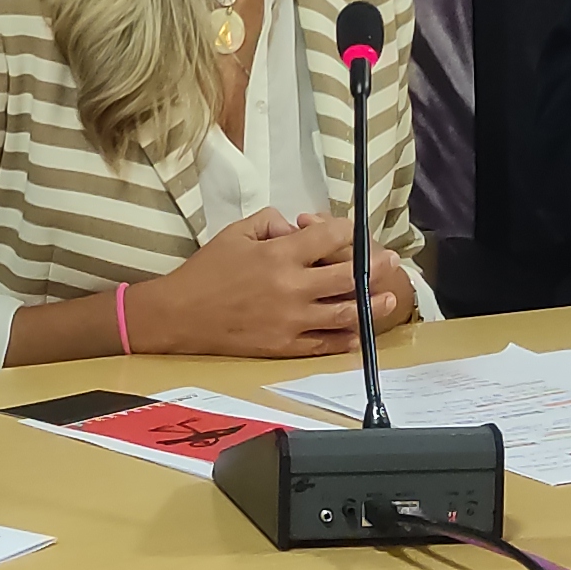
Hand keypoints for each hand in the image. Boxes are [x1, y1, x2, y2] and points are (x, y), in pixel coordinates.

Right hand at [137, 209, 366, 355]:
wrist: (179, 316)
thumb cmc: (206, 271)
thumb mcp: (235, 233)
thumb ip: (269, 223)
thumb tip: (294, 226)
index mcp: (279, 255)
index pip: (328, 238)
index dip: (349, 231)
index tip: (358, 230)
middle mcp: (292, 287)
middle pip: (347, 276)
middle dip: (374, 266)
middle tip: (391, 261)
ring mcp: (291, 320)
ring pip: (344, 312)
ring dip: (371, 305)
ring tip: (389, 298)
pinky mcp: (285, 346)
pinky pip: (324, 344)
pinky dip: (345, 338)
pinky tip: (359, 332)